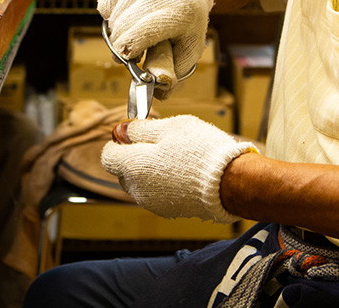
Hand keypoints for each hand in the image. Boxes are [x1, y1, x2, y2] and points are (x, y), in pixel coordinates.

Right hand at [97, 0, 213, 94]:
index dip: (129, 51)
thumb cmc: (187, 21)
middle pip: (122, 29)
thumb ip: (175, 73)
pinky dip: (112, 13)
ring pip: (112, 18)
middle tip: (133, 51)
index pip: (140, 34)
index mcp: (177, 12)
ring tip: (135, 30)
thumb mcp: (190, 47)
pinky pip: (105, 4)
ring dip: (118, 31)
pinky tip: (129, 12)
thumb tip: (158, 96)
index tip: (131, 59)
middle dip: (123, 46)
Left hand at [101, 115, 252, 222]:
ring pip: (139, 183)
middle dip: (134, 157)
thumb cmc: (200, 150)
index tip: (135, 134)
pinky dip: (162, 184)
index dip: (119, 142)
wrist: (230, 182)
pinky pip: (156, 194)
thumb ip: (140, 130)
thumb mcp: (169, 127)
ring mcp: (152, 203)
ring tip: (176, 159)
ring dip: (148, 172)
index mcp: (133, 166)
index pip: (108, 156)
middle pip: (123, 171)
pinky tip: (183, 174)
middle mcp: (137, 189)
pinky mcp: (168, 211)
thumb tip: (120, 130)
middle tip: (160, 144)